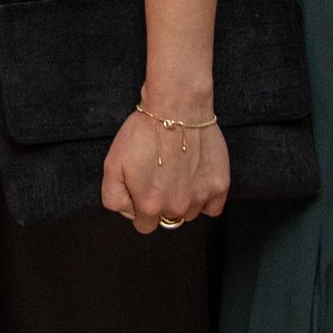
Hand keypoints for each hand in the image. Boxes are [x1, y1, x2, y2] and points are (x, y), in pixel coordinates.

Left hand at [101, 104, 229, 233]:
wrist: (176, 108)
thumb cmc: (143, 133)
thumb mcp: (112, 165)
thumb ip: (113, 197)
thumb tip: (129, 212)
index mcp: (150, 205)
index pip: (144, 225)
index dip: (140, 206)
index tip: (142, 187)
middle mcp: (177, 207)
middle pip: (167, 219)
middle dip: (162, 202)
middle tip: (160, 175)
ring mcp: (200, 197)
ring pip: (190, 213)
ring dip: (183, 199)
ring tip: (177, 171)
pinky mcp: (220, 186)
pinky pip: (212, 207)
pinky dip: (205, 197)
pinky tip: (195, 178)